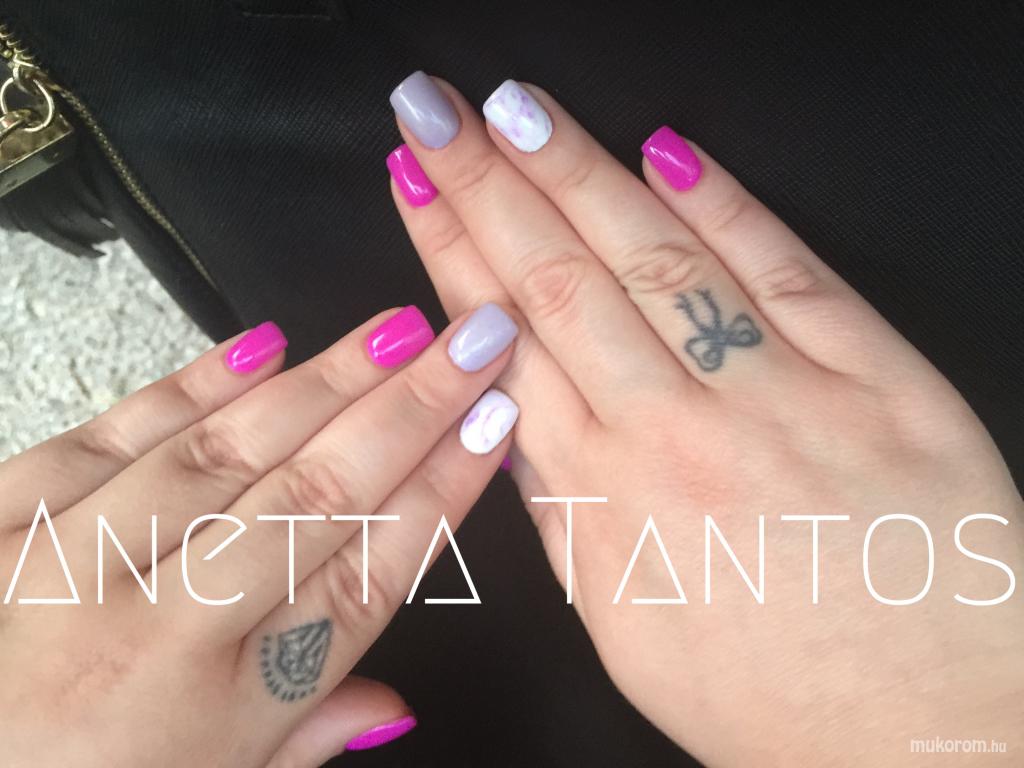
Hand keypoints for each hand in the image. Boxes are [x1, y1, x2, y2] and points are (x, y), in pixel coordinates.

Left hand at [0, 304, 518, 765]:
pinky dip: (191, 385)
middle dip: (412, 410)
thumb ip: (301, 747)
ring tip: (397, 332)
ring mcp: (68, 571)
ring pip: (227, 452)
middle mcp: (152, 635)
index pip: (365, 578)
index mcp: (217, 717)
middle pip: (316, 498)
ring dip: (325, 382)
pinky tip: (260, 345)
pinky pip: (109, 435)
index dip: (440, 492)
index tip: (491, 426)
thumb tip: (392, 708)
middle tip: (473, 344)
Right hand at [387, 73, 1023, 764]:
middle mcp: (681, 436)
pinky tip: (666, 150)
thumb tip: (514, 414)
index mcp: (610, 502)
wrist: (930, 737)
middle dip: (484, 181)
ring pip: (656, 259)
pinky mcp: (879, 380)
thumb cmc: (774, 700)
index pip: (504, 344)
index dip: (449, 254)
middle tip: (434, 109)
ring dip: (577, 171)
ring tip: (516, 109)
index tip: (415, 187)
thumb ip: (566, 513)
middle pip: (560, 281)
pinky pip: (786, 270)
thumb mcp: (626, 627)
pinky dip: (723, 203)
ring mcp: (782, 399)